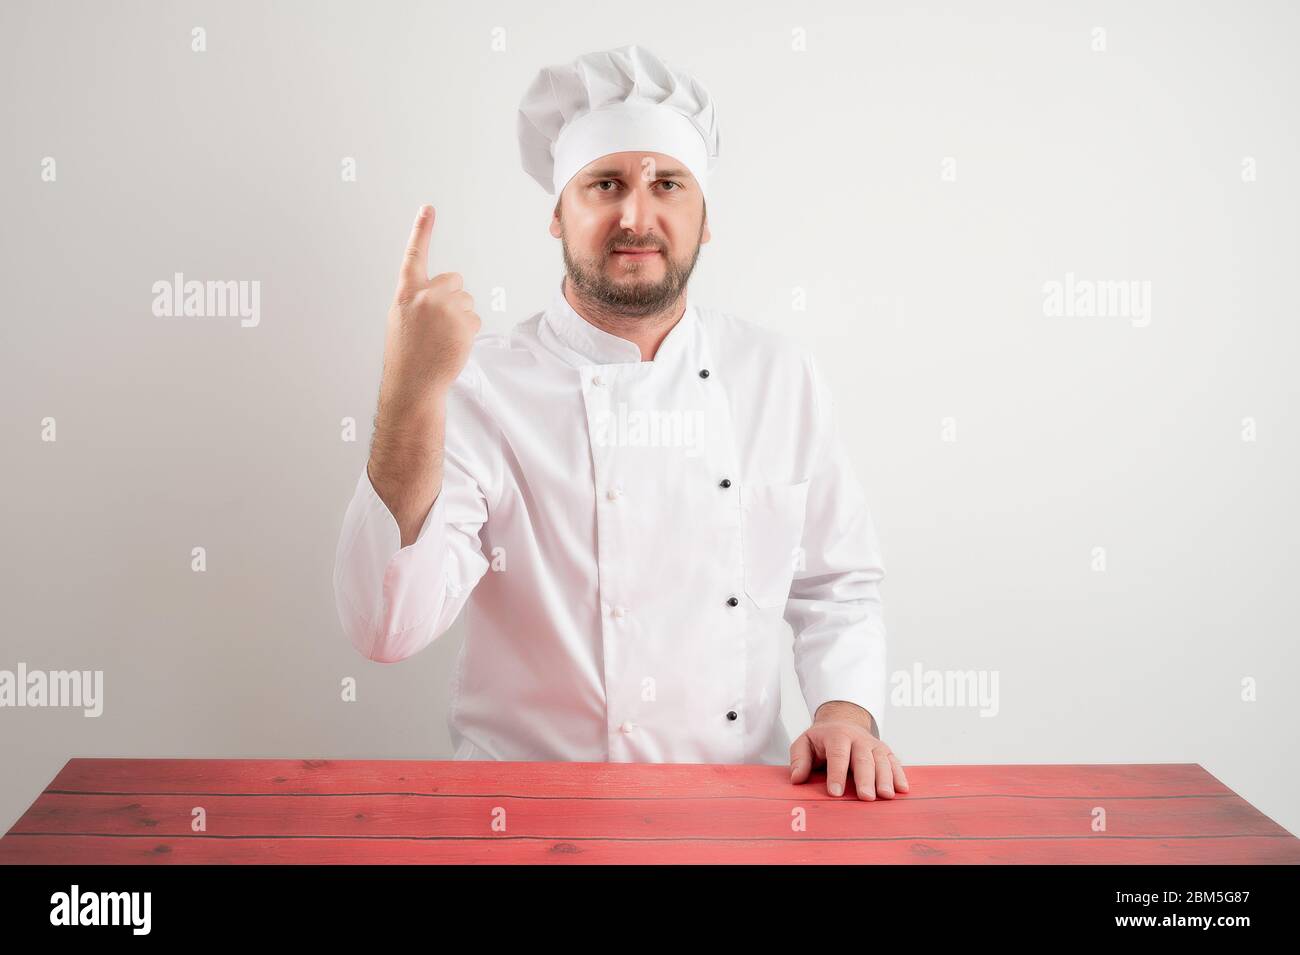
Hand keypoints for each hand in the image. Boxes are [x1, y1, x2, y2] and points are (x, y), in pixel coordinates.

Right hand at [378, 205, 480, 414]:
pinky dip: (467, 333)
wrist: (413, 383)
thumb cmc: (406, 354)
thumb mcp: (401, 318)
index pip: (415, 254)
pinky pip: (475, 320)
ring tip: (440, 339)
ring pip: (466, 302)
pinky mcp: (465, 323)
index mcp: (406, 292)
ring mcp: (447, 308)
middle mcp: (426, 295)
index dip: (422, 230)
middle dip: (451, 296)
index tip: (428, 209)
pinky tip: (451, 345)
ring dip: (459, 318)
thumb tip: (439, 292)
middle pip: (454, 279)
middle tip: (437, 323)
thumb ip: (417, 298)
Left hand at [789, 701, 909, 800]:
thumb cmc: (822, 739)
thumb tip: (797, 779)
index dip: (836, 774)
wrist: (842, 721)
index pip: (837, 755)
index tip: (835, 793)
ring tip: (886, 796)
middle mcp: (858, 739)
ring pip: (882, 760)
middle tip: (865, 797)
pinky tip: (902, 789)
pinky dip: (899, 775)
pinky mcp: (885, 751)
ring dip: (885, 778)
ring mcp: (874, 744)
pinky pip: (894, 762)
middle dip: (865, 779)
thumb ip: (799, 759)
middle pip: (863, 759)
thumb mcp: (804, 743)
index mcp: (837, 736)